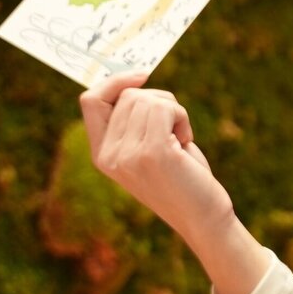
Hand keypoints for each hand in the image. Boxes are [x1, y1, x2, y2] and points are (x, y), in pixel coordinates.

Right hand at [79, 73, 234, 247]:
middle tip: (174, 129)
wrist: (202, 217)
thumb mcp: (148, 148)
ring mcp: (128, 155)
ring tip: (179, 140)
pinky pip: (165, 108)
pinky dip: (181, 116)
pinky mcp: (152, 153)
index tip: (142, 76)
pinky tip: (185, 141)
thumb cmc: (181, 177)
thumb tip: (132, 78)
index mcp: (101, 154)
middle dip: (159, 101)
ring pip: (148, 98)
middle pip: (128, 95)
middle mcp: (109, 155)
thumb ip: (133, 121)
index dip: (115, 81)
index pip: (90, 100)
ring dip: (174, 111)